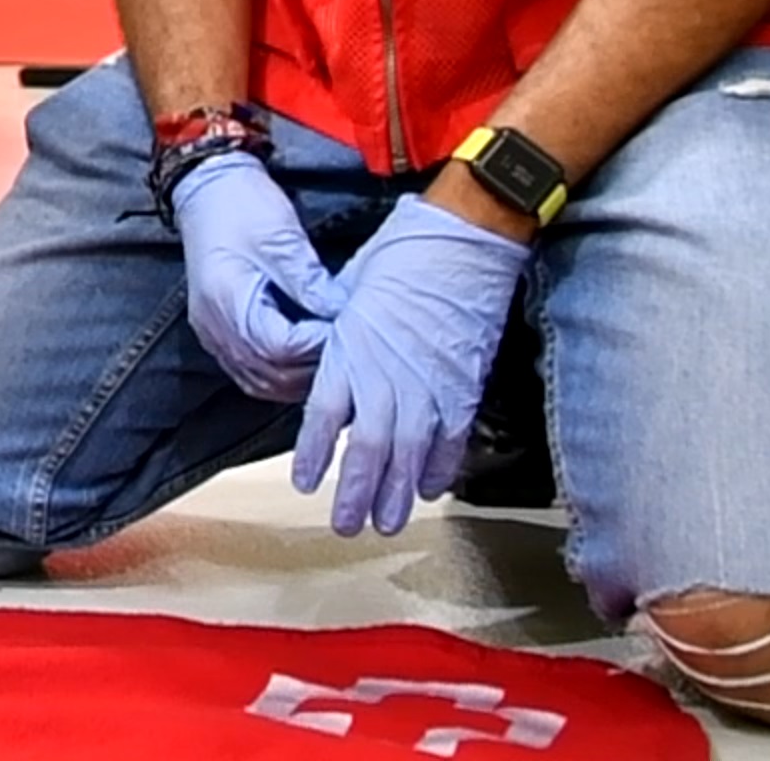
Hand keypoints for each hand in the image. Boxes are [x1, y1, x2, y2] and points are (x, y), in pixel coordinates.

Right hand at [169, 150, 346, 402]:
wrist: (207, 188)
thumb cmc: (242, 206)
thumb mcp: (282, 237)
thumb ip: (311, 282)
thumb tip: (344, 315)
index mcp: (227, 299)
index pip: (280, 347)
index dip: (318, 345)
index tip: (347, 330)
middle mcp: (215, 326)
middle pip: (271, 375)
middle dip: (313, 367)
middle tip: (347, 348)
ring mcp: (213, 333)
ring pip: (262, 382)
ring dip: (299, 378)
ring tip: (329, 356)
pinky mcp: (219, 332)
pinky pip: (252, 372)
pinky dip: (281, 374)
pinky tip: (304, 359)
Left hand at [292, 195, 531, 535]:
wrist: (465, 242)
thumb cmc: (402, 256)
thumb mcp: (354, 293)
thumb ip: (341, 335)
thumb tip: (331, 360)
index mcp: (350, 352)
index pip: (324, 418)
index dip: (315, 455)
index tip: (304, 485)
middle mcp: (386, 377)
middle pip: (368, 451)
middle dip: (356, 494)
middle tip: (346, 527)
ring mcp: (430, 387)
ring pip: (409, 457)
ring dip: (396, 495)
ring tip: (386, 525)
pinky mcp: (465, 387)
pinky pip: (450, 440)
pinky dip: (440, 468)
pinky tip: (430, 490)